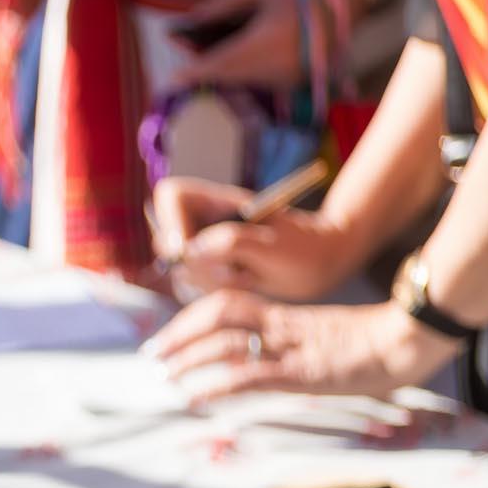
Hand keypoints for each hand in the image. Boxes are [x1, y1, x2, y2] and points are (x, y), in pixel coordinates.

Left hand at [143, 290, 457, 403]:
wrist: (411, 339)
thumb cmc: (374, 343)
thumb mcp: (323, 339)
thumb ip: (290, 344)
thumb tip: (257, 362)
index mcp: (285, 316)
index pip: (228, 304)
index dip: (192, 317)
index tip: (169, 336)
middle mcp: (281, 326)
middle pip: (218, 313)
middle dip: (179, 332)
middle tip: (152, 354)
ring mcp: (291, 347)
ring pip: (227, 341)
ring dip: (189, 358)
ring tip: (165, 376)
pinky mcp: (303, 372)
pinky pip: (251, 374)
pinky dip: (216, 384)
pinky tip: (195, 397)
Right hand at [151, 176, 366, 299]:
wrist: (320, 267)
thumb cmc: (301, 247)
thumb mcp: (268, 243)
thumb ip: (227, 242)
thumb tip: (189, 251)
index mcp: (215, 202)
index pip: (171, 196)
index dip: (170, 220)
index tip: (188, 247)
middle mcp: (203, 223)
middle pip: (168, 239)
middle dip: (195, 262)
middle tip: (231, 270)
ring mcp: (202, 248)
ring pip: (180, 269)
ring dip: (210, 279)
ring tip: (247, 275)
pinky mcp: (207, 272)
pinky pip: (192, 287)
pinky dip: (216, 291)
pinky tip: (244, 284)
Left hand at [168, 0, 301, 92]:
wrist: (343, 4)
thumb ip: (224, 3)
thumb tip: (194, 17)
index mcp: (266, 40)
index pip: (221, 62)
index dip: (195, 71)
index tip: (172, 79)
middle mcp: (275, 65)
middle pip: (227, 75)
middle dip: (202, 69)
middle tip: (179, 62)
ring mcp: (285, 78)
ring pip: (241, 81)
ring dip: (219, 72)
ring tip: (195, 58)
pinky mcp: (292, 83)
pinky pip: (257, 81)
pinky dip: (239, 74)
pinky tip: (223, 62)